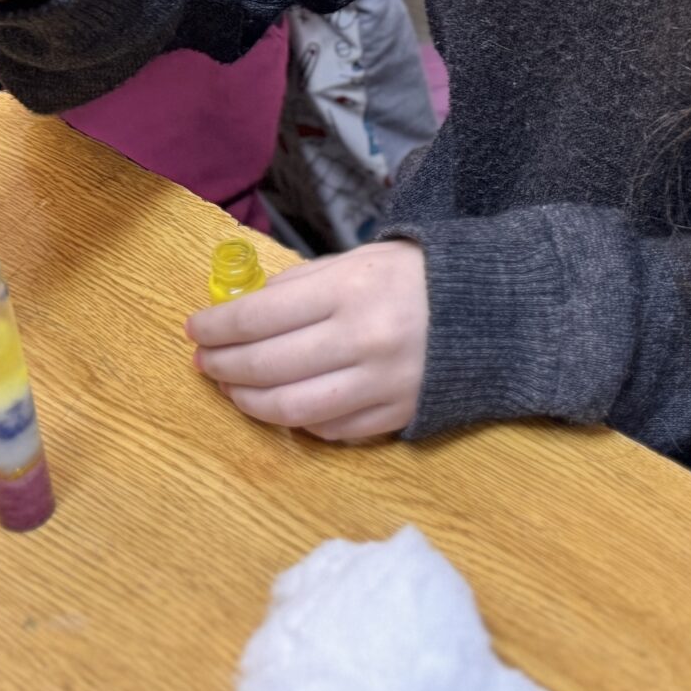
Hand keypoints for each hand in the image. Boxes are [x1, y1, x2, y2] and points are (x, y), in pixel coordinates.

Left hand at [186, 241, 427, 441]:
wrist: (495, 311)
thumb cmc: (416, 277)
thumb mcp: (357, 260)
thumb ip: (299, 286)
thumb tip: (242, 313)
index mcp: (349, 290)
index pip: (259, 316)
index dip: (217, 327)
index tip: (196, 329)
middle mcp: (362, 340)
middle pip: (267, 366)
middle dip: (222, 366)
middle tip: (204, 362)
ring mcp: (379, 385)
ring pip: (292, 409)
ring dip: (248, 402)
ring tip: (230, 388)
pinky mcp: (395, 417)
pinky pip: (329, 430)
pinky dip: (297, 421)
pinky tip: (281, 405)